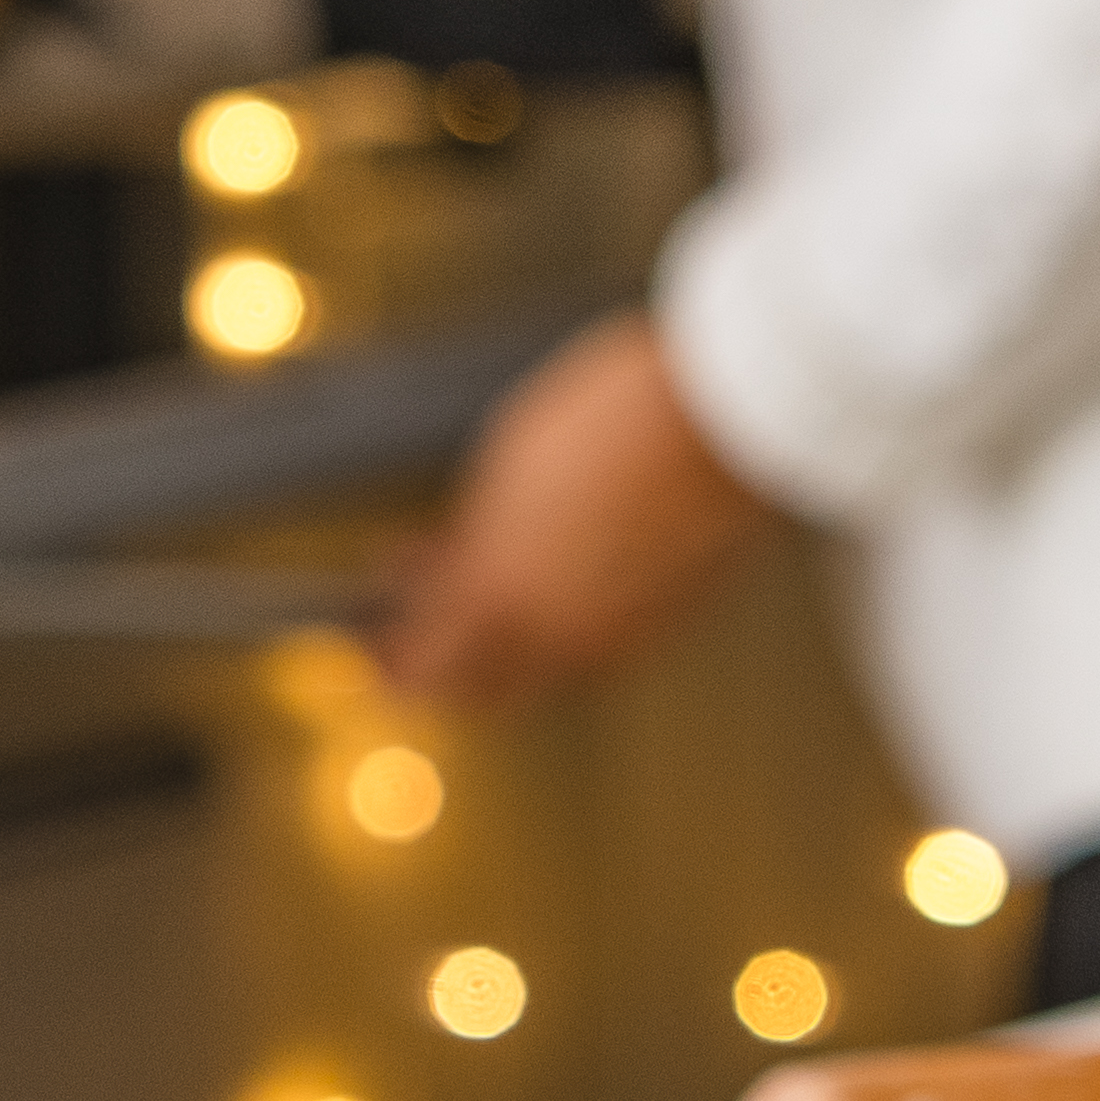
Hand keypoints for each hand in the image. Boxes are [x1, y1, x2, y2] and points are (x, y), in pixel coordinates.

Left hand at [380, 312, 777, 714]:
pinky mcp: (673, 620)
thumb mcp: (510, 469)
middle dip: (443, 661)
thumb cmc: (616, 414)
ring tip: (490, 578)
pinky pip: (602, 644)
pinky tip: (561, 571)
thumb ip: (474, 543)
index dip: (391, 662)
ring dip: (508, 641)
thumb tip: (451, 578)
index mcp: (506, 597)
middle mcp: (566, 637)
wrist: (729, 408)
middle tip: (416, 617)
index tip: (370, 636)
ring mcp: (626, 635)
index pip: (427, 671)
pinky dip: (567, 624)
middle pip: (485, 692)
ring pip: (547, 669)